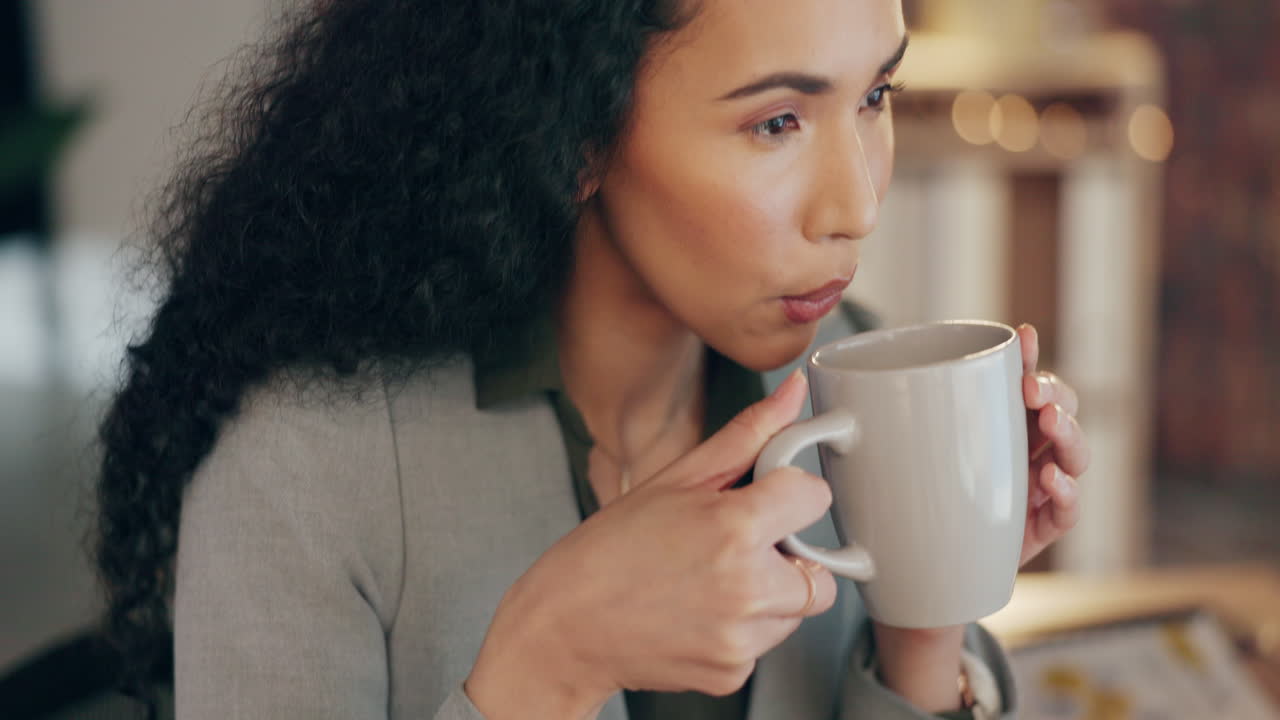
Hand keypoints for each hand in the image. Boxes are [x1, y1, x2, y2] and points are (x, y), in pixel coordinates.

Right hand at [466, 370, 837, 719]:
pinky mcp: (732, 672)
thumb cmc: (609, 550)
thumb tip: (793, 393)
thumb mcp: (675, 480)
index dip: (791, 493)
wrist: (565, 626)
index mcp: (735, 528)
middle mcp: (746, 587)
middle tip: (733, 548)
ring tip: (709, 580)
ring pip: (794, 610)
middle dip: (787, 556)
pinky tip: (699, 612)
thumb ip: (747, 436)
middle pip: (819, 569)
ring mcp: (741, 637)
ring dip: (768, 594)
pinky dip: (742, 629)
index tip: (766, 499)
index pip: (815, 498)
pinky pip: (764, 643)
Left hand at [870, 324, 1092, 711]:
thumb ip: (839, 426)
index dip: (1024, 354)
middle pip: (1051, 407)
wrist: (901, 584)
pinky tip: (1052, 483)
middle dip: (1052, 390)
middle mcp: (1011, 449)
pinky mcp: (1033, 534)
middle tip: (1032, 392)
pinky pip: (1065, 513)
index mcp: (978, 421)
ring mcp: (1027, 489)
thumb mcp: (859, 462)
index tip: (1019, 337)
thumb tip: (801, 379)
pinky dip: (1068, 495)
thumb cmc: (882, 512)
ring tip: (1050, 427)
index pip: (1011, 378)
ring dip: (1069, 435)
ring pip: (1069, 453)